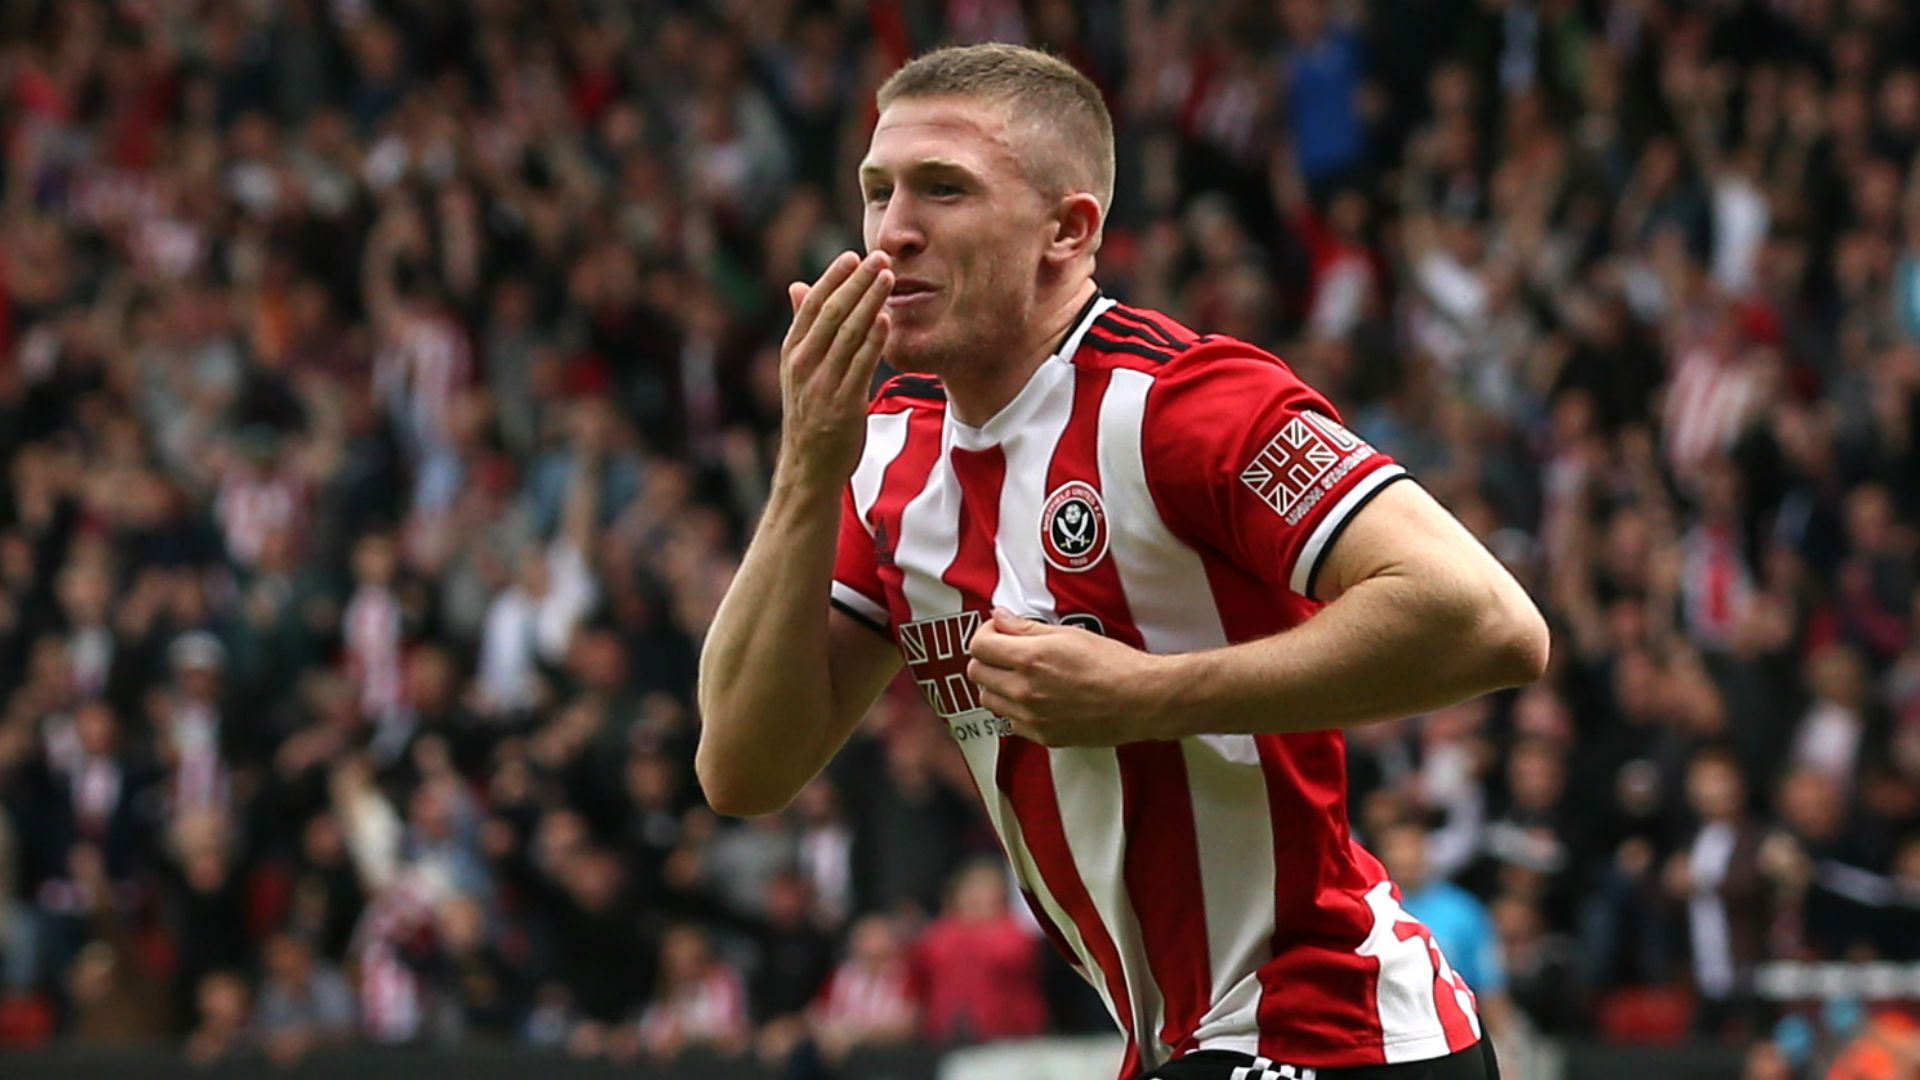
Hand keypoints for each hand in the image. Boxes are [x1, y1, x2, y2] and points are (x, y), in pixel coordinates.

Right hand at [777, 250, 893, 486]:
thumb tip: (797, 285)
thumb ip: (803, 328)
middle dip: (856, 282)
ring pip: (847, 334)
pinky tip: (887, 319)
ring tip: (889, 277)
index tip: (854, 255)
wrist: (807, 468)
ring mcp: (821, 385)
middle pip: (831, 313)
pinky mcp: (842, 405)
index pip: (812, 305)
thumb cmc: (809, 414)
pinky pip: (860, 365)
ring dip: (870, 302)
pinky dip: (873, 340)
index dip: (833, 278)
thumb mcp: (798, 369)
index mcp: (792, 352)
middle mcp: (802, 365)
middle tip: (879, 257)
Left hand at [966, 608, 1176, 745]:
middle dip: (988, 658)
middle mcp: (1025, 691)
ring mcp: (1032, 717)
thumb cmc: (1113, 664)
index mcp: (1031, 659)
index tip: (999, 631)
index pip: (978, 646)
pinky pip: (1010, 722)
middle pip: (976, 673)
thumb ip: (1025, 628)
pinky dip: (1015, 709)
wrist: (1140, 700)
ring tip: (1020, 675)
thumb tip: (1000, 617)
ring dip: (997, 684)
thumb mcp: (1069, 634)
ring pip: (988, 700)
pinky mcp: (1043, 736)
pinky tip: (1035, 697)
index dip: (986, 633)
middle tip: (1007, 651)